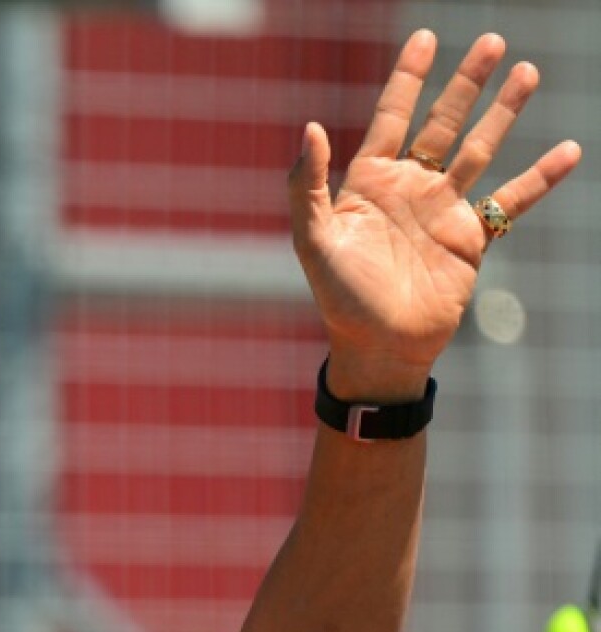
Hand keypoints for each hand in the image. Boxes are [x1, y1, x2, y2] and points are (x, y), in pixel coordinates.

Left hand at [289, 30, 580, 398]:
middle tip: (493, 41)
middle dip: (467, 82)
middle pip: (444, 122)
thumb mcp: (314, 241)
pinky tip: (569, 152)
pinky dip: (540, 178)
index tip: (427, 38)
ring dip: (504, 112)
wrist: (378, 347)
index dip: (409, 77)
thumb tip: (311, 128)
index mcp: (371, 181)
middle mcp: (411, 188)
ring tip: (527, 72)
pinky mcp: (471, 238)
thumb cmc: (340, 299)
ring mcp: (444, 210)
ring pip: (480, 148)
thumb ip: (307, 186)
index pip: (392, 115)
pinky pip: (511, 201)